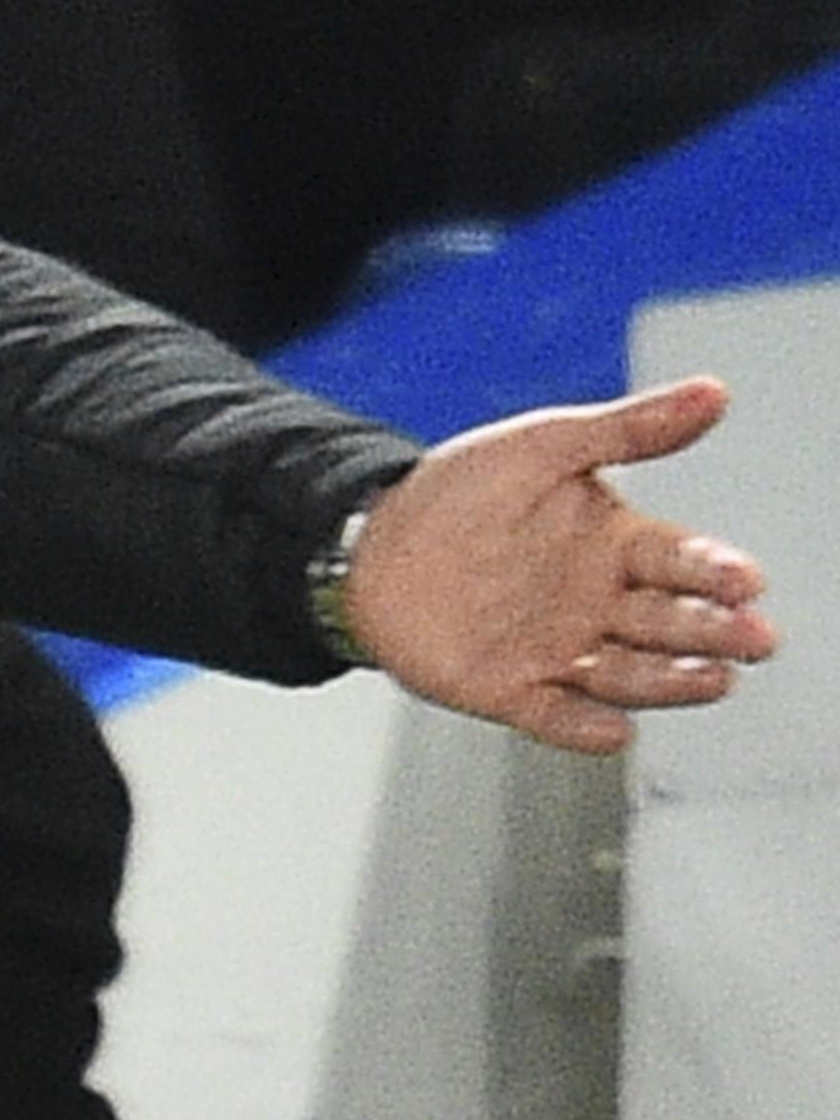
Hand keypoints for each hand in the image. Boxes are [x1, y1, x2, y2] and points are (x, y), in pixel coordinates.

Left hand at [345, 373, 778, 754]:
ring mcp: (560, 650)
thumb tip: (711, 393)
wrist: (366, 542)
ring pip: (630, 674)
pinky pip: (556, 715)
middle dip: (715, 632)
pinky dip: (584, 726)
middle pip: (671, 624)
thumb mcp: (541, 445)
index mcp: (615, 545)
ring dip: (671, 681)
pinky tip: (610, 727)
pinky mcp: (513, 690)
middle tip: (752, 637)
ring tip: (710, 679)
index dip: (715, 572)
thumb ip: (626, 429)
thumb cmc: (457, 492)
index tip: (744, 579)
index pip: (682, 561)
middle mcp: (599, 604)